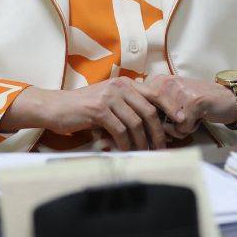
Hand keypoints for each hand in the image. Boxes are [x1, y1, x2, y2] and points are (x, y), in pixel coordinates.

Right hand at [4, 76, 167, 150]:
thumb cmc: (83, 108)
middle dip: (158, 132)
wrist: (56, 107)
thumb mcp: (109, 101)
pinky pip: (120, 130)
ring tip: (146, 153)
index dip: (170, 107)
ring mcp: (110, 97)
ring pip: (136, 123)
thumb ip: (128, 107)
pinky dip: (126, 144)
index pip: (155, 93)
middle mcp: (120, 87)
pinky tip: (127, 152)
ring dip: (143, 141)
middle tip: (162, 147)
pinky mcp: (99, 110)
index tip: (181, 121)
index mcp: (126, 83)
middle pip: (149, 110)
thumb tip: (150, 125)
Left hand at [135, 74, 236, 135]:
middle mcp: (166, 83)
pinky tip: (198, 119)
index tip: (155, 126)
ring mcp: (179, 91)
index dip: (146, 122)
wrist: (227, 97)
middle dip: (161, 129)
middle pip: (151, 119)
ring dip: (178, 129)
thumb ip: (155, 106)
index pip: (139, 107)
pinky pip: (182, 128)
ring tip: (189, 118)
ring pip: (167, 126)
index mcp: (158, 81)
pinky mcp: (193, 102)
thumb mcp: (173, 98)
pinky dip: (190, 129)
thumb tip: (137, 125)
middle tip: (176, 124)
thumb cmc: (198, 101)